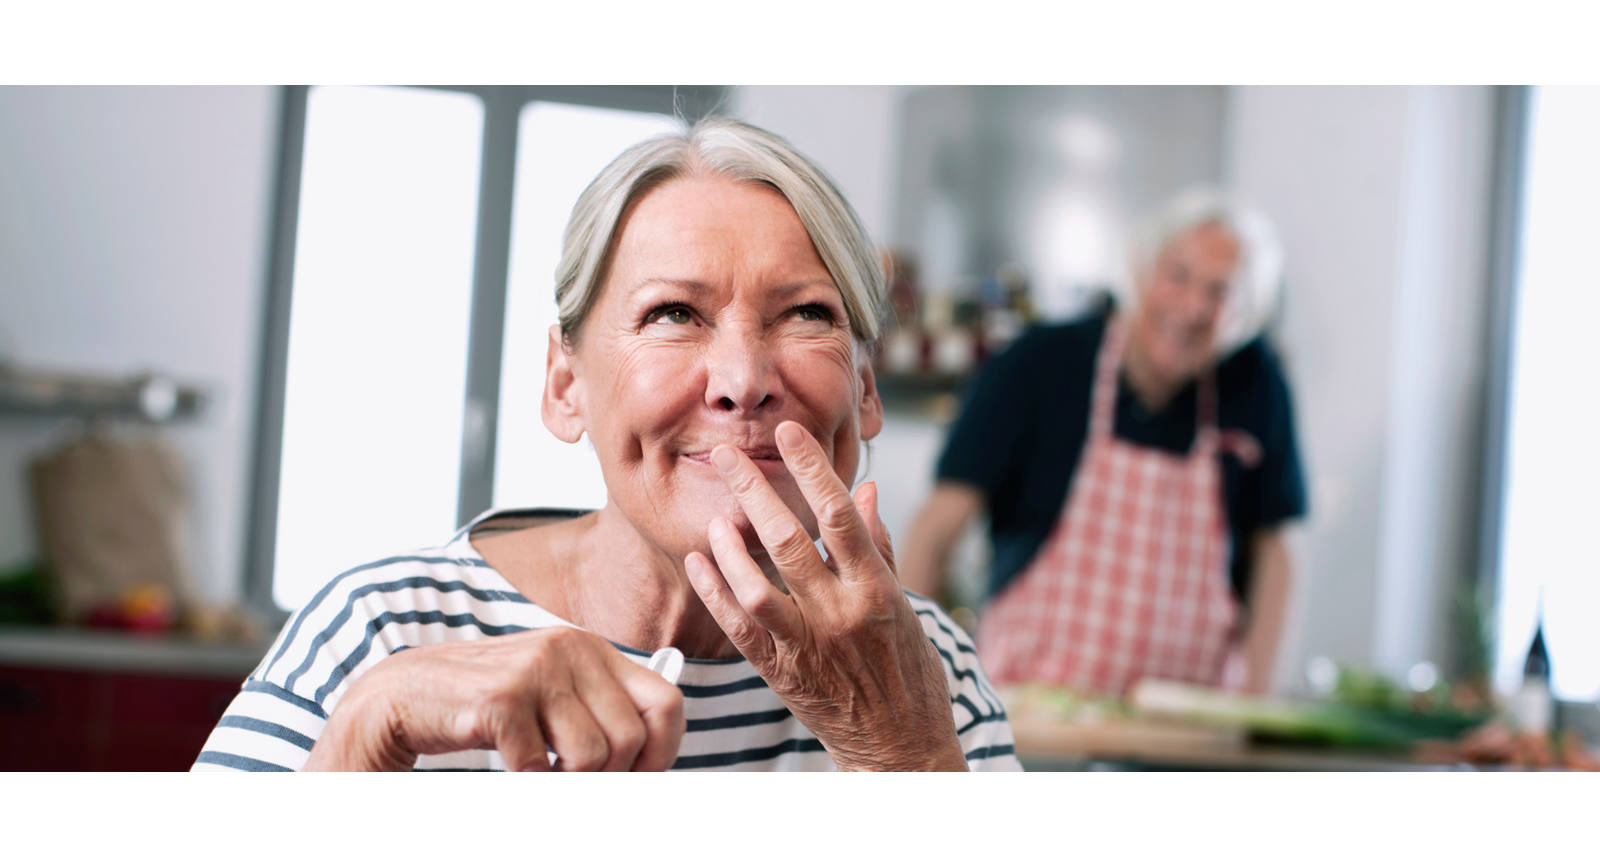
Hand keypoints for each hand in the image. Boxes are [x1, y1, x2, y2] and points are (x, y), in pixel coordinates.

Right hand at [303, 626, 684, 770]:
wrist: (406, 694)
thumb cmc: (488, 703)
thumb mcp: (553, 696)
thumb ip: (600, 713)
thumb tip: (651, 766)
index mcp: (592, 648)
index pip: (666, 703)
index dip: (662, 753)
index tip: (639, 780)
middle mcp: (571, 648)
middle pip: (631, 738)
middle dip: (610, 777)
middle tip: (574, 781)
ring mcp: (536, 669)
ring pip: (592, 756)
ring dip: (567, 782)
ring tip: (540, 771)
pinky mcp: (502, 698)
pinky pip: (540, 766)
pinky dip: (528, 782)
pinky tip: (511, 766)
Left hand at [683, 420, 966, 770]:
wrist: (900, 749)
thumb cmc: (909, 674)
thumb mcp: (906, 606)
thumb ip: (877, 547)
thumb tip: (863, 491)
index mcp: (877, 592)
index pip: (842, 517)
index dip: (814, 470)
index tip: (790, 432)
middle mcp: (841, 616)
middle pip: (789, 542)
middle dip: (754, 492)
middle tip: (727, 454)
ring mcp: (808, 648)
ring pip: (757, 588)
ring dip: (730, 547)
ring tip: (716, 516)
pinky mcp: (781, 674)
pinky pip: (739, 628)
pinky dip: (715, 592)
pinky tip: (700, 562)